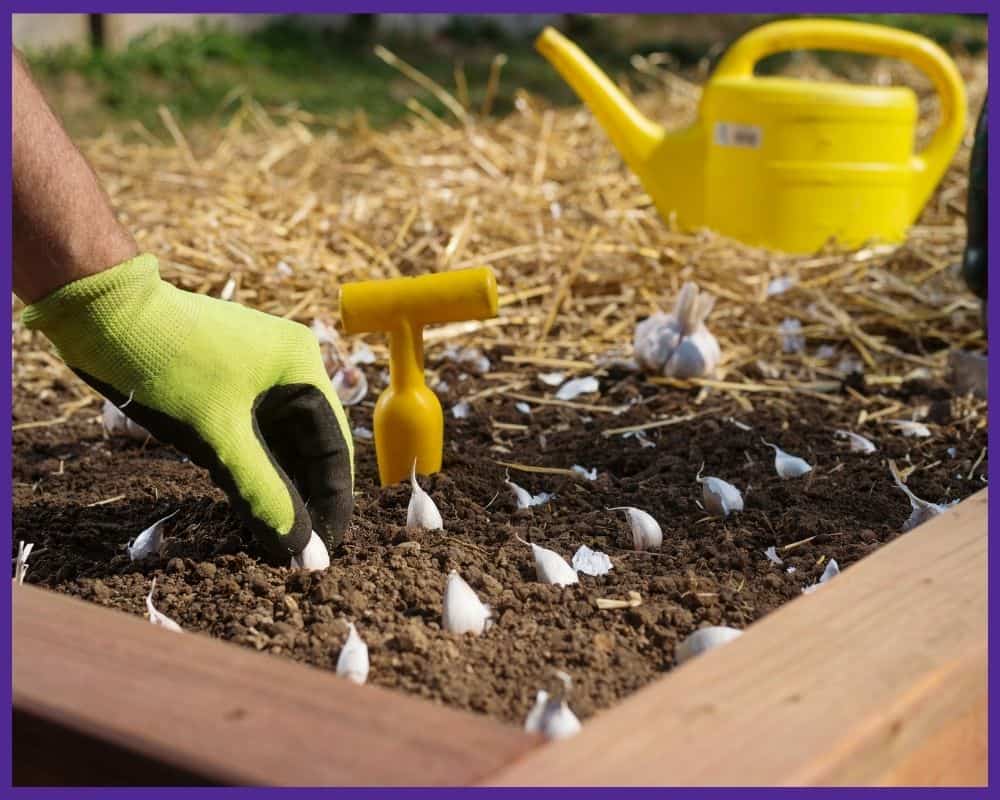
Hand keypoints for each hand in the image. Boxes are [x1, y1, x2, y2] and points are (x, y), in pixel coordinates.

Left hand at [22, 253, 354, 559]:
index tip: (326, 549)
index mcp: (302, 368)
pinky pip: (255, 434)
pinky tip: (248, 507)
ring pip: (281, 444)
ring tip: (274, 539)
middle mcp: (290, 367)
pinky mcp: (230, 381)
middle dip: (305, 499)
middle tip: (297, 552)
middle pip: (311, 447)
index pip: (336, 447)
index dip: (333, 502)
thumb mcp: (217, 437)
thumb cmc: (164, 364)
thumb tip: (304, 554)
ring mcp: (259, 373)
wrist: (98, 312)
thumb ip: (264, 496)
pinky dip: (253, 469)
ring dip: (278, 488)